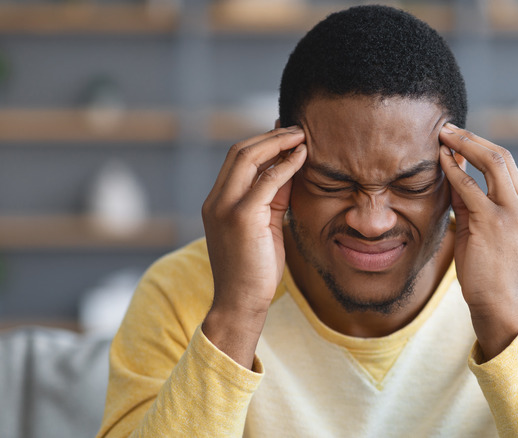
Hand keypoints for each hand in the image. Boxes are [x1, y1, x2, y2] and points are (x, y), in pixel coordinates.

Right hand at [201, 126, 306, 367]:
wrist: (240, 303)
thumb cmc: (255, 269)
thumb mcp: (266, 226)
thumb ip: (274, 197)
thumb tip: (290, 168)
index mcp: (217, 202)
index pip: (236, 160)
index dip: (262, 142)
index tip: (285, 134)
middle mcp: (216, 201)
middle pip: (240, 151)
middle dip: (270, 136)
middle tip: (297, 129)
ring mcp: (225, 208)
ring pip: (248, 158)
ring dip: (278, 143)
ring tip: (302, 136)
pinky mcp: (241, 217)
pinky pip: (266, 180)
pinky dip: (285, 164)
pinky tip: (302, 157)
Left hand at [438, 123, 517, 360]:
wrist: (496, 303)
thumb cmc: (486, 270)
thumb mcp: (480, 229)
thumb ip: (469, 202)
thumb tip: (451, 172)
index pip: (507, 164)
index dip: (481, 146)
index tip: (459, 137)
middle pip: (503, 157)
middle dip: (473, 138)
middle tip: (447, 128)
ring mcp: (512, 214)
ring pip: (493, 164)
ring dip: (464, 146)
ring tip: (442, 136)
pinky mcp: (493, 223)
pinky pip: (471, 188)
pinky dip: (455, 171)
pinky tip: (440, 161)